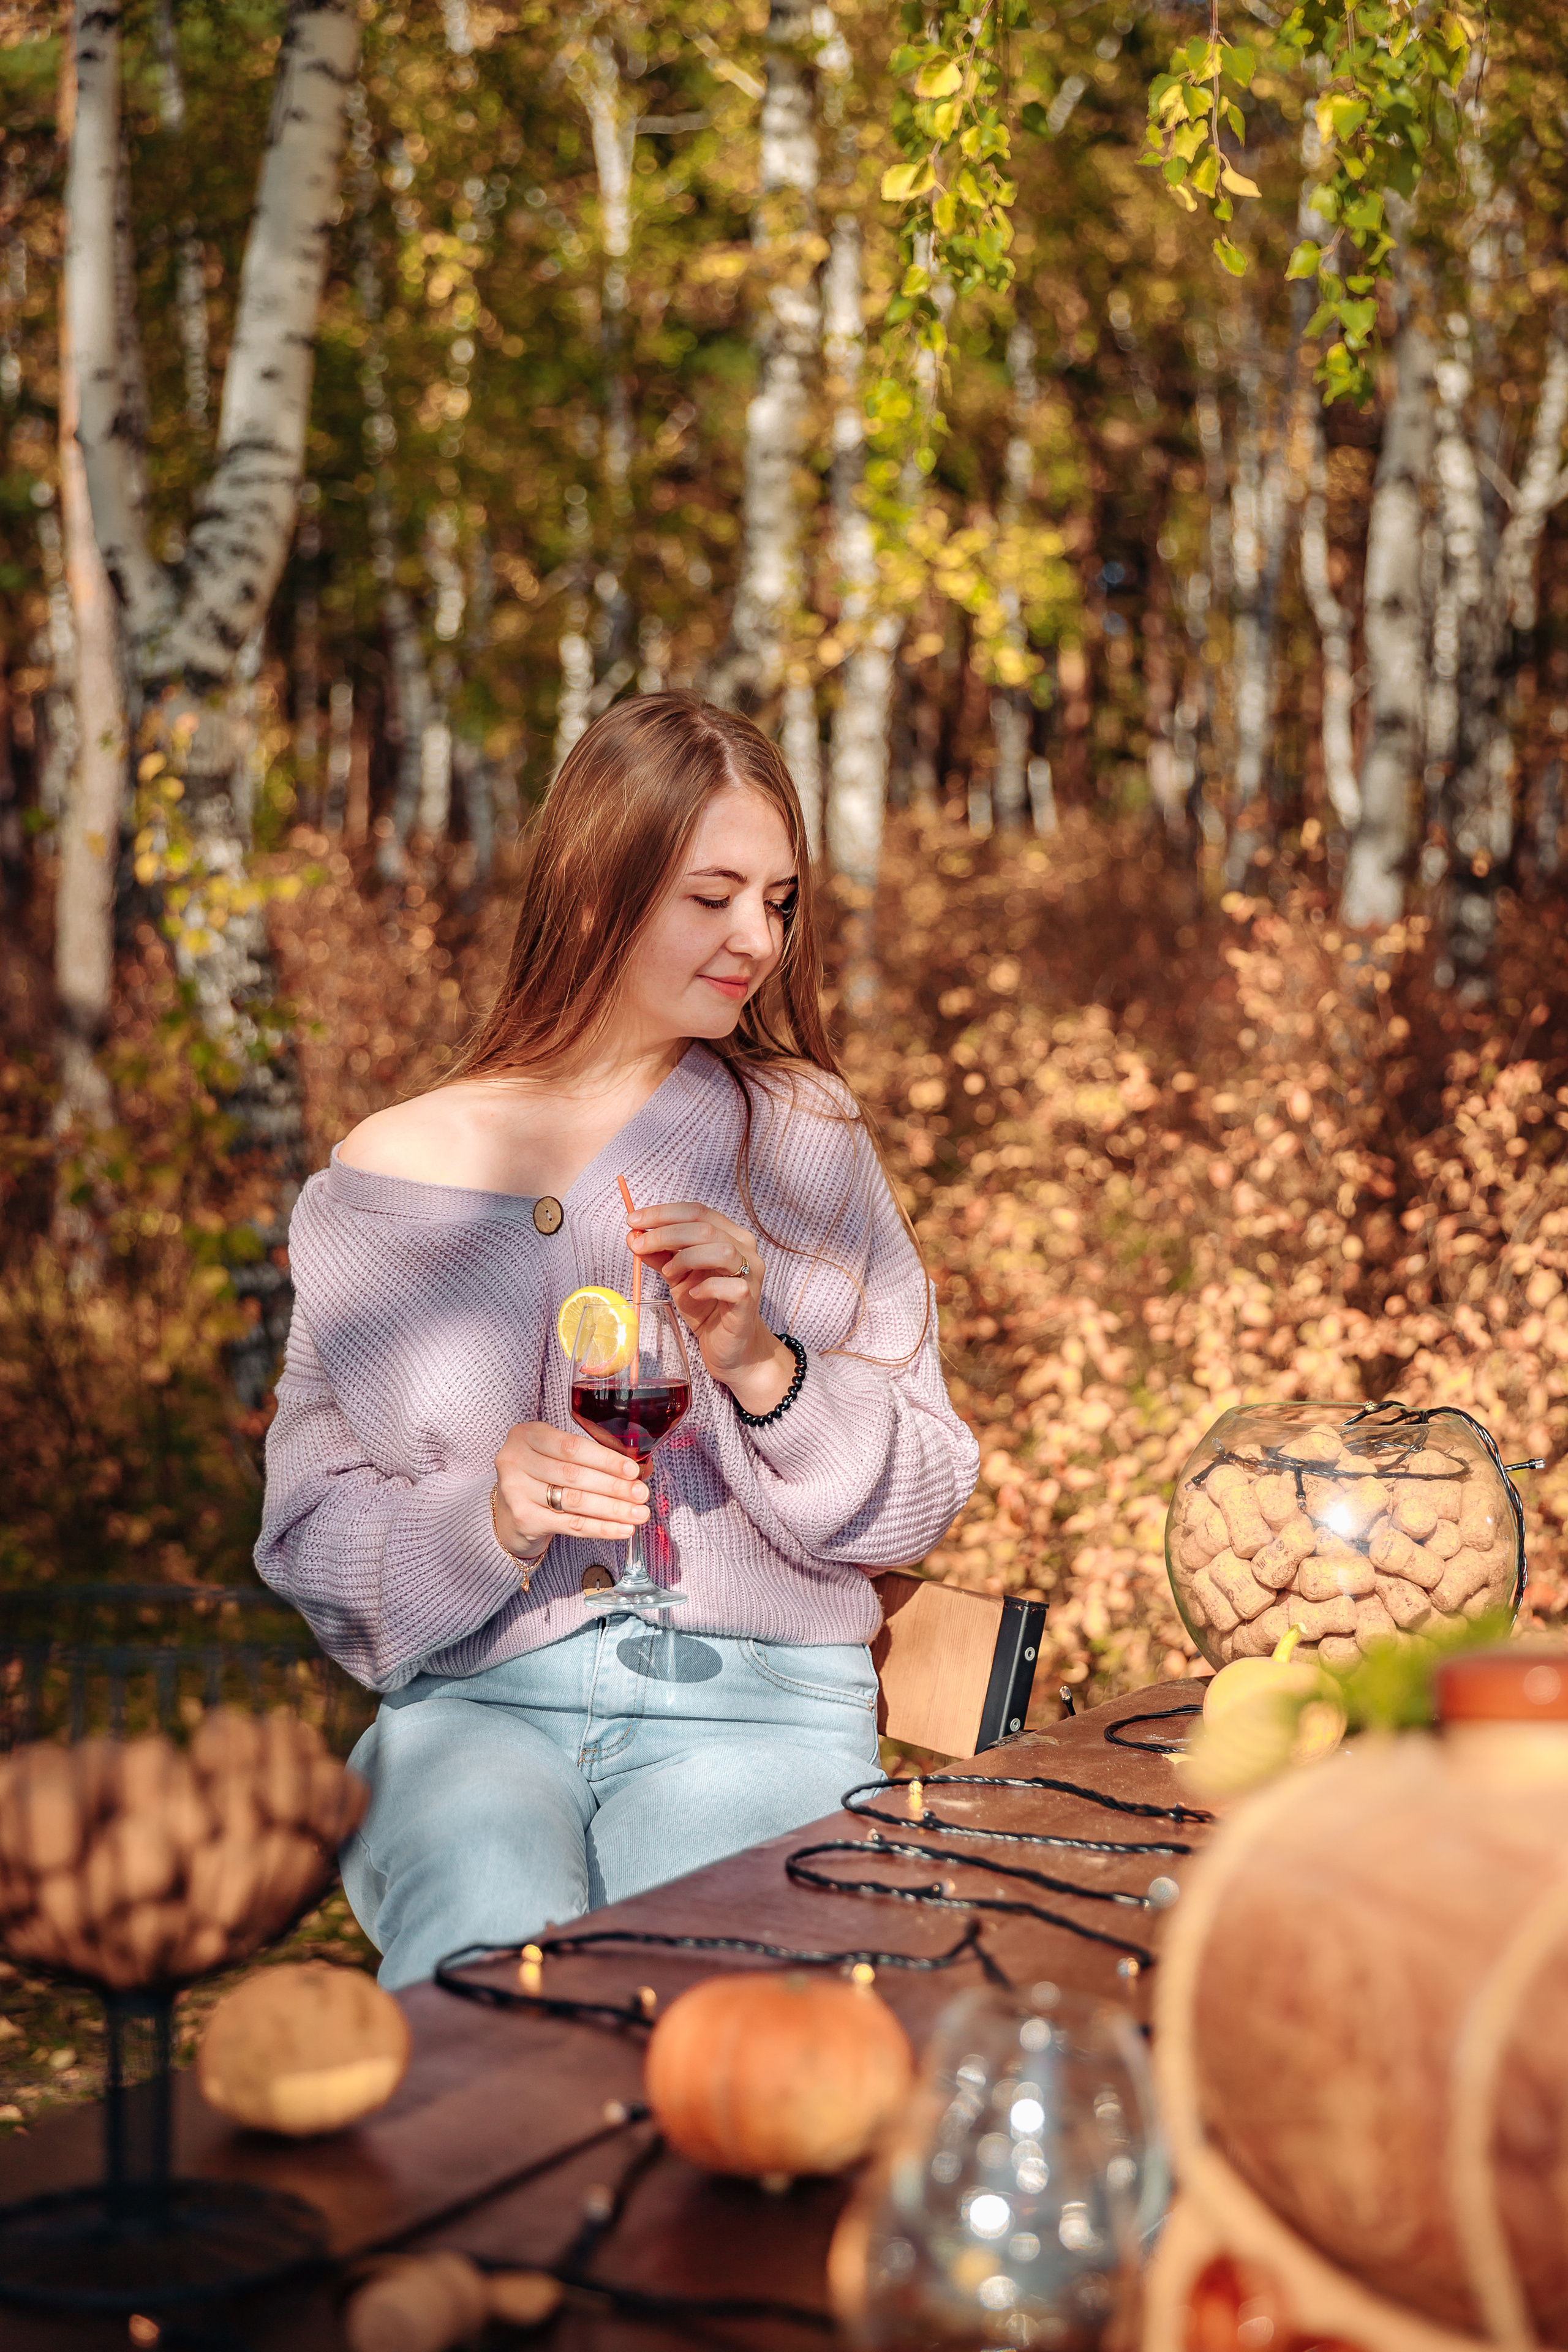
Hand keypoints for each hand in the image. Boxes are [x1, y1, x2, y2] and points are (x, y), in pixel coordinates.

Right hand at [493, 1420, 648, 1555]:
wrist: (509, 1512)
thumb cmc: (541, 1477)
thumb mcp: (554, 1455)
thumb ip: (587, 1457)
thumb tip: (633, 1473)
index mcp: (527, 1435)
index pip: (572, 1447)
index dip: (606, 1459)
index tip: (632, 1471)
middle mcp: (515, 1460)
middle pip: (575, 1475)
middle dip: (614, 1486)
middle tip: (641, 1494)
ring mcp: (515, 1491)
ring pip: (575, 1501)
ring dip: (612, 1509)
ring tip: (638, 1514)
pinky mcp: (523, 1519)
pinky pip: (570, 1525)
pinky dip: (600, 1528)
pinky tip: (622, 1529)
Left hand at [630, 1200, 794, 1415]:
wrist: (729, 1346)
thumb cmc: (706, 1307)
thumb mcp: (676, 1277)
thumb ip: (659, 1255)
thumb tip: (634, 1236)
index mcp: (729, 1234)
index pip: (696, 1211)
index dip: (663, 1213)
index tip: (633, 1221)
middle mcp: (745, 1248)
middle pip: (704, 1227)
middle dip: (665, 1233)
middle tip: (638, 1245)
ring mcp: (750, 1273)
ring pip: (721, 1250)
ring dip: (686, 1258)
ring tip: (669, 1275)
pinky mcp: (749, 1299)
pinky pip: (729, 1285)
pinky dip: (705, 1287)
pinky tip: (693, 1295)